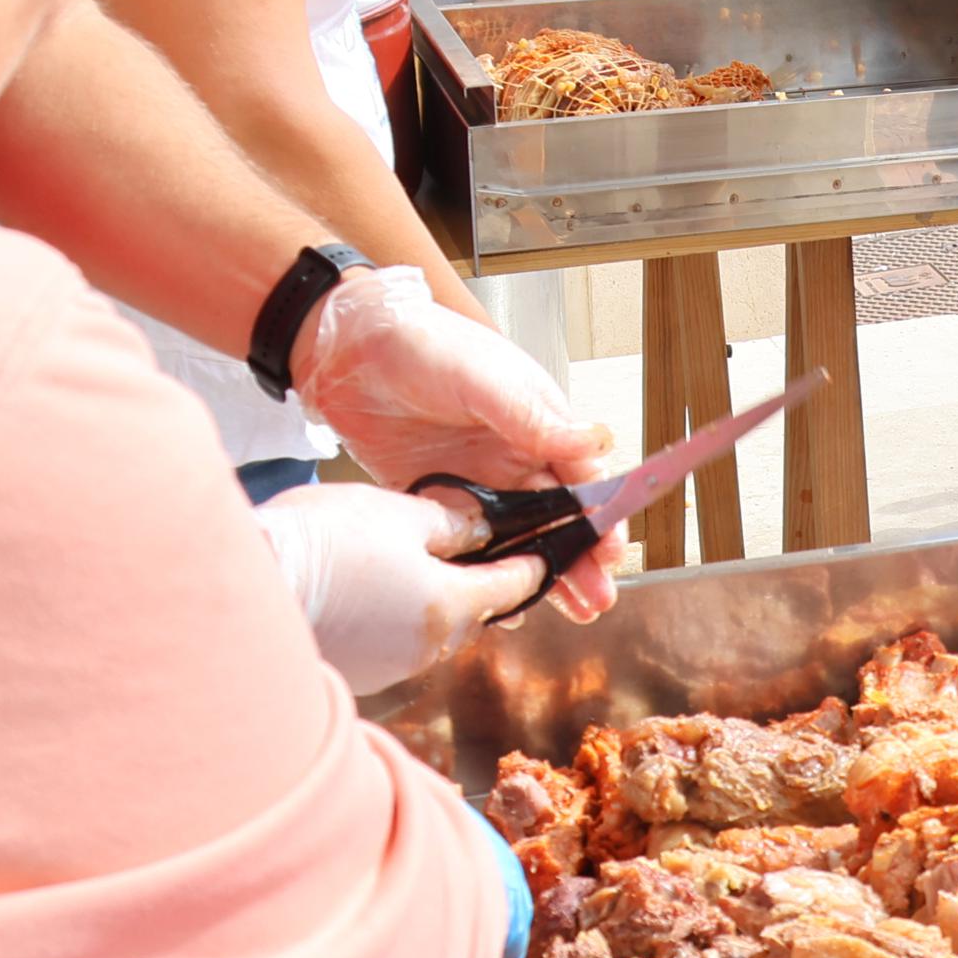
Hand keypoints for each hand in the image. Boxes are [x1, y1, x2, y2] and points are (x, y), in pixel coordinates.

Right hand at [252, 482, 555, 695]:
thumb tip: (479, 530)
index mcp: (452, 605)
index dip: (530, 566)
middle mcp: (428, 648)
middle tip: (468, 555)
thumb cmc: (325, 543)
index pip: (512, 587)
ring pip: (428, 632)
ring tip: (404, 569)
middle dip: (473, 584)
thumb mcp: (398, 513)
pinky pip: (388, 645)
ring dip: (426, 604)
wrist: (252, 584)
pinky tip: (365, 596)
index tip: (541, 555)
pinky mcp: (353, 674)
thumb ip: (450, 523)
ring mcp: (388, 668)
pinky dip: (388, 622)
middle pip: (469, 613)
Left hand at [290, 265, 616, 618]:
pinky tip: (503, 603)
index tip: (611, 552)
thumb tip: (597, 441)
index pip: (583, 478)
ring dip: (544, 573)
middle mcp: (513, 457)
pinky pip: (467, 546)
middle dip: (581, 559)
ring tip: (571, 613)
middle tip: (597, 599)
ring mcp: (475, 483)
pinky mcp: (434, 501)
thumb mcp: (483, 377)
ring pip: (520, 539)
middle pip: (558, 519)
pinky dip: (486, 574)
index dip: (602, 517)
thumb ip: (534, 417)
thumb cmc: (423, 344)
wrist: (346, 349)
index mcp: (538, 423)